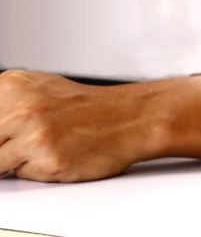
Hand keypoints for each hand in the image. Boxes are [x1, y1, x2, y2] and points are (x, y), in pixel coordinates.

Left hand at [0, 70, 145, 181]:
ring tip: (46, 144)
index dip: (0, 131)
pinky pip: (21, 174)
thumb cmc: (89, 108)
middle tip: (32, 138)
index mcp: (13, 85)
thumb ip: (7, 104)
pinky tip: (57, 153)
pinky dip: (35, 169)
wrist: (129, 118)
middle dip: (5, 144)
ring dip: (17, 159)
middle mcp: (21, 108)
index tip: (9, 132)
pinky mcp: (48, 162)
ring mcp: (34, 135)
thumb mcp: (39, 90)